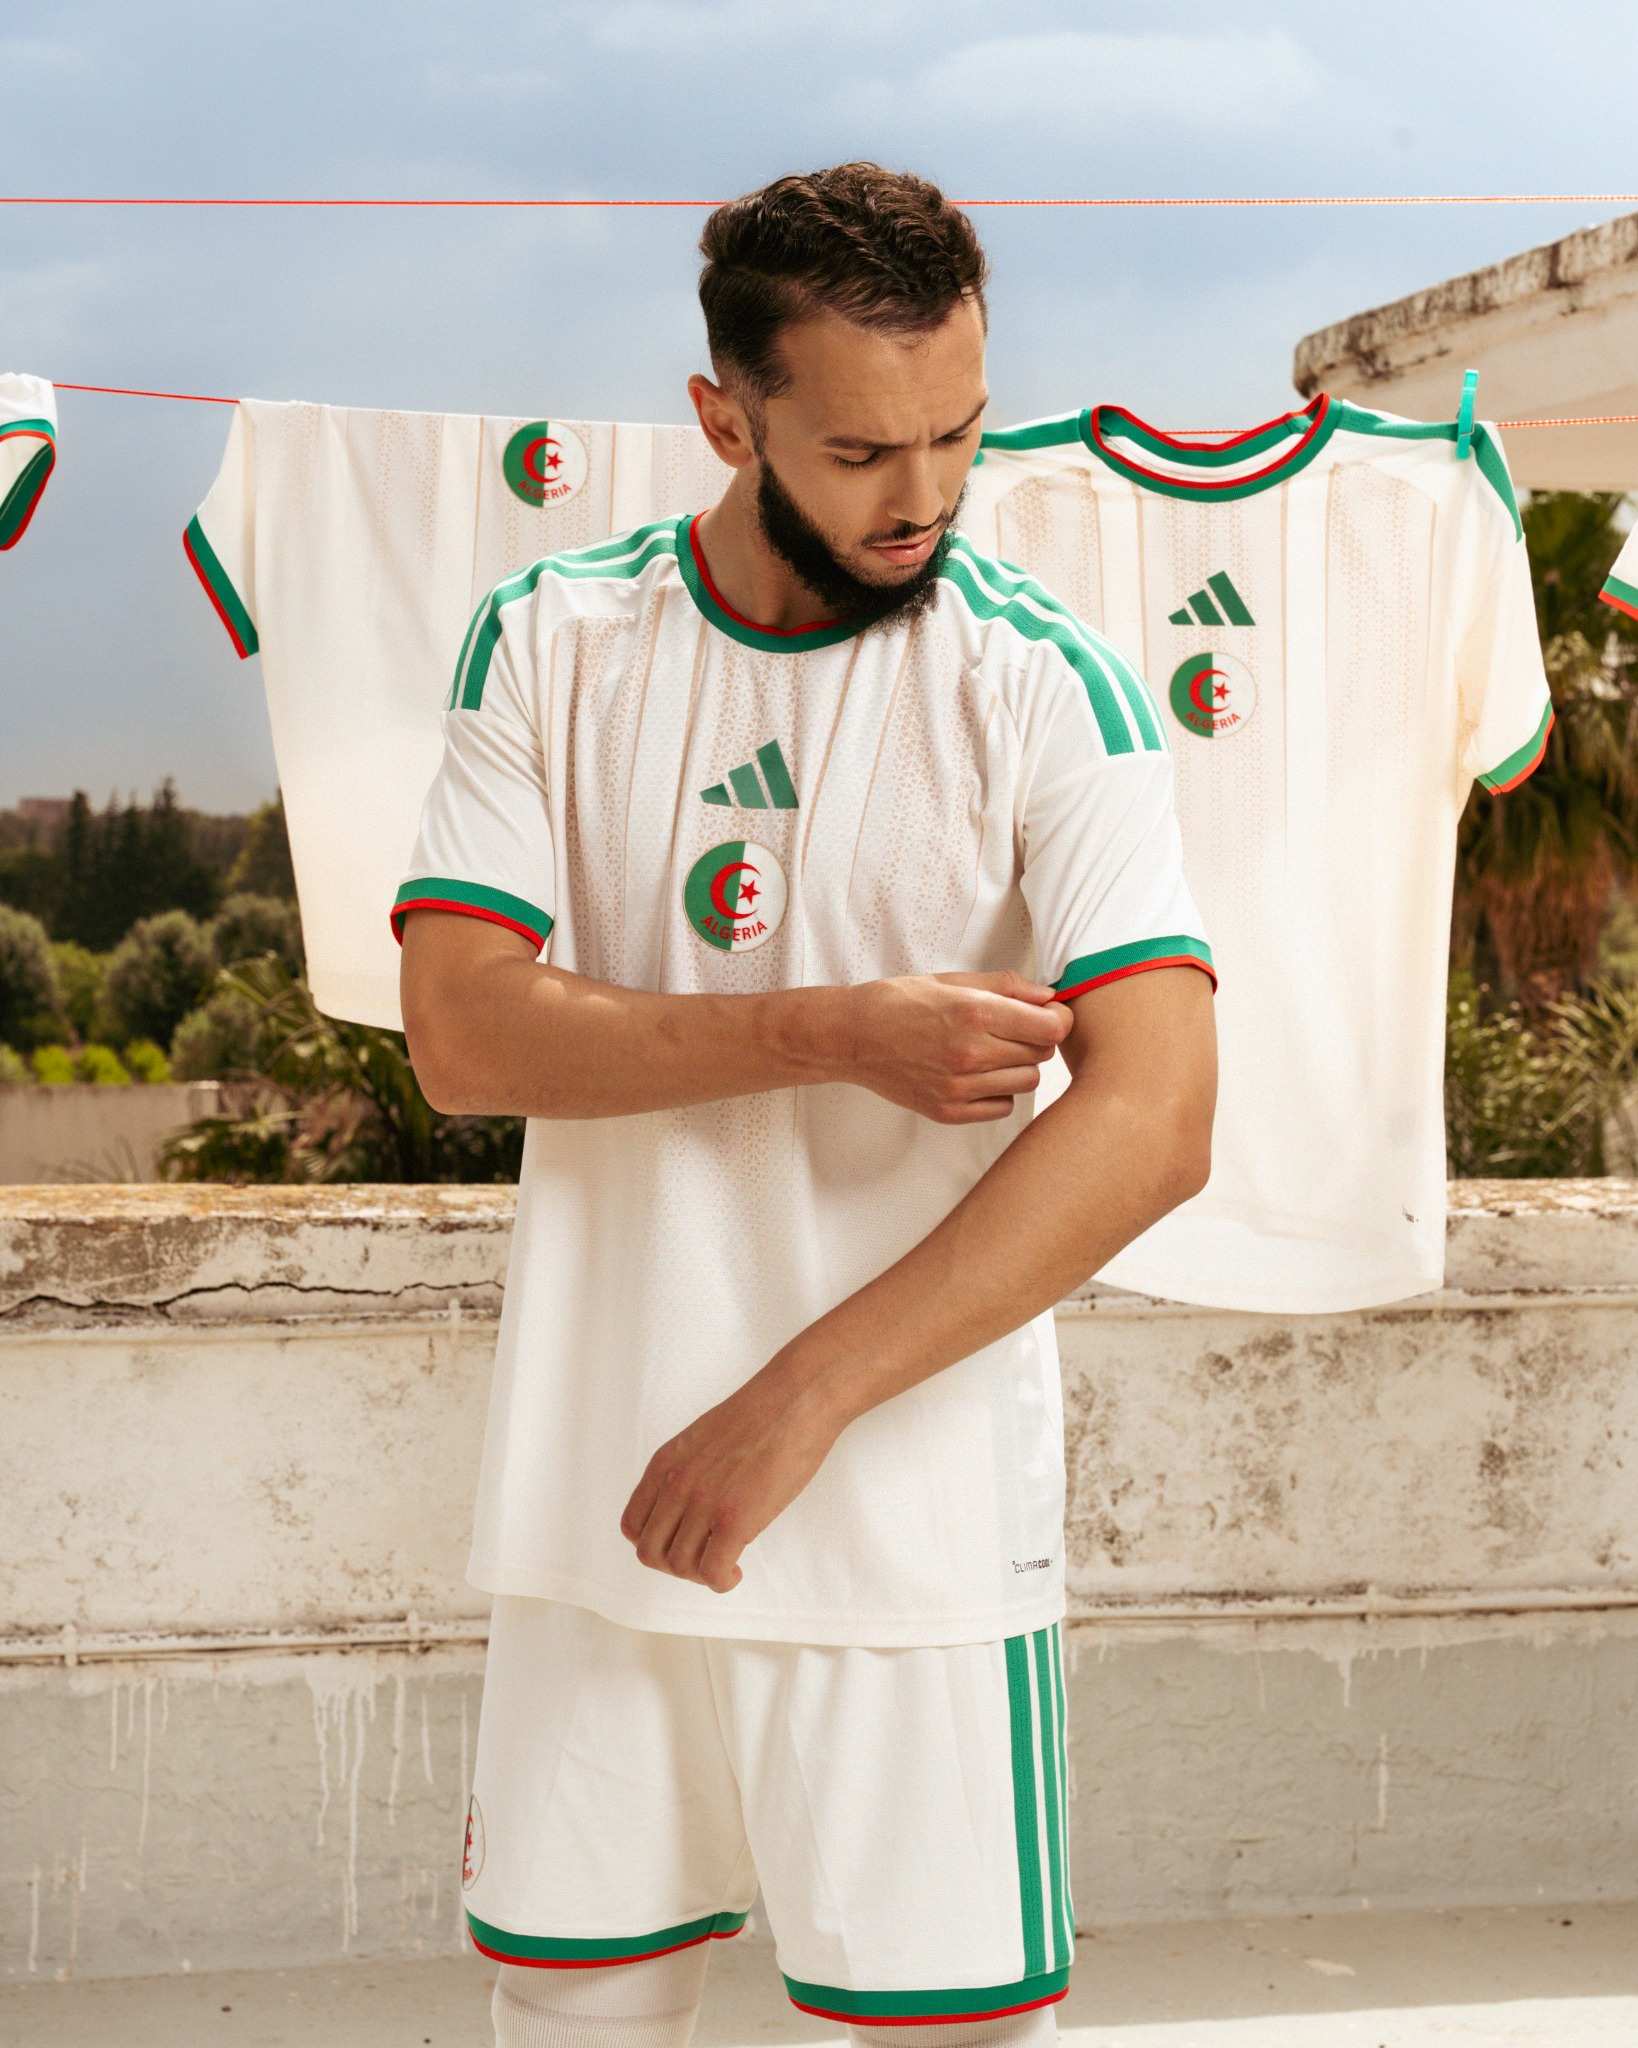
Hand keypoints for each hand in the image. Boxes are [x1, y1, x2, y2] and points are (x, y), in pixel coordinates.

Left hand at [618, 1357, 844, 1593]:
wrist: (796, 1399)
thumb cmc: (762, 1415)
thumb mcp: (703, 1439)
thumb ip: (688, 1472)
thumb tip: (692, 1509)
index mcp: (665, 1464)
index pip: (633, 1525)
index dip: (656, 1543)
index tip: (683, 1543)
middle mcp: (676, 1485)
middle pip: (651, 1552)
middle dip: (676, 1565)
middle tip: (706, 1558)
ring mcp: (703, 1503)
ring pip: (679, 1566)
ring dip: (701, 1575)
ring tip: (726, 1563)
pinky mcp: (734, 1519)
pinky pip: (712, 1572)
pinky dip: (722, 1581)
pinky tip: (736, 1571)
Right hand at [850, 968, 1071, 1122]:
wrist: (853, 1036)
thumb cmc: (901, 1002)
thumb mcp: (953, 981)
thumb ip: (1007, 986)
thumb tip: (1050, 997)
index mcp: (976, 1012)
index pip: (1051, 1027)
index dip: (1058, 1019)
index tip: (1049, 1015)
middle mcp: (971, 1052)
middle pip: (1041, 1054)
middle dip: (1035, 1039)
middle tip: (1012, 1030)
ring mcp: (960, 1086)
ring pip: (1027, 1082)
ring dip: (1018, 1067)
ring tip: (991, 1052)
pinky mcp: (949, 1111)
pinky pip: (1002, 1106)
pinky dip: (998, 1092)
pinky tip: (978, 1075)